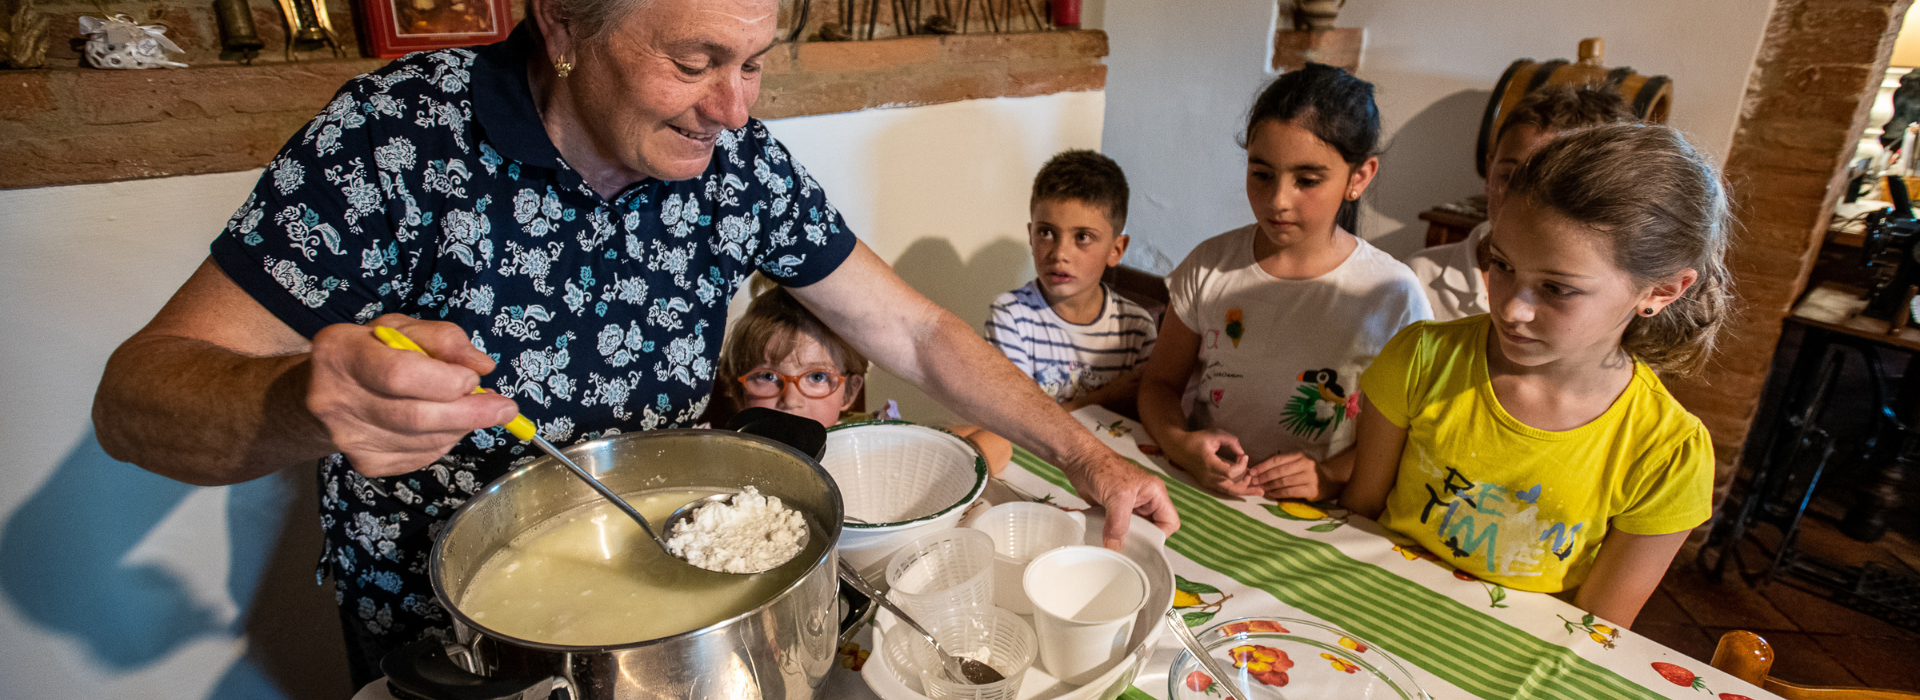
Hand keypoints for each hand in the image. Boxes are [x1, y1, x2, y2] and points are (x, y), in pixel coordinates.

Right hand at [307, 314, 518, 476]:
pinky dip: (444, 441)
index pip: (399, 374)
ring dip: (460, 426)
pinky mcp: (365, 463)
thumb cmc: (370, 353)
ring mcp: (348, 437)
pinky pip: (421, 456)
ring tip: (470, 409)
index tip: (473, 379)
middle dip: (469, 413)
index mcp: (342, 352)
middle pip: (414, 416)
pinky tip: (443, 424)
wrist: (326, 392)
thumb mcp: (401, 329)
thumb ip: (443, 339)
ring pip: (423, 440)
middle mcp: (335, 399)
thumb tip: (481, 365)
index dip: (445, 381)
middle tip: (504, 409)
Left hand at [1062, 449, 1179, 548]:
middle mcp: (1145, 501)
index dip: (1159, 535)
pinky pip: (1118, 528)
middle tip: (1126, 545)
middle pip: (1151, 529)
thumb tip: (1115, 545)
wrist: (1079, 460)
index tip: (1144, 543)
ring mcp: (1129, 506)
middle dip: (1139, 539)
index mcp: (1155, 494)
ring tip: (1113, 541)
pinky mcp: (1114, 510)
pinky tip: (1102, 535)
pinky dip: (1110, 533)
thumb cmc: (1102, 465)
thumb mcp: (1117, 496)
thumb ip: (1118, 523)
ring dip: (1123, 537)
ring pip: (1134, 530)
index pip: (1170, 522)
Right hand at [1166, 428, 1261, 497]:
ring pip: (1228, 492)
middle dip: (1248, 489)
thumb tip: (1242, 453)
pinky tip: (1245, 486)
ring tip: (1256, 488)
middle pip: (1231, 489)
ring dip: (1243, 489)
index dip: (1242, 466)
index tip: (1244, 456)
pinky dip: (1235, 488)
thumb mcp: (1215, 434)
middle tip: (1262, 490)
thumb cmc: (1197, 439)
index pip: (1230, 473)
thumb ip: (1231, 441)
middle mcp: (1209, 477)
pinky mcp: (1208, 483)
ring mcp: (1207, 482)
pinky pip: (1224, 490)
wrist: (1179, 448)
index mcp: (1209, 465)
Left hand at [1250, 451, 1330, 500]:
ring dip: (1269, 487)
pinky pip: (1290, 492)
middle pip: (1279, 471)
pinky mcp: (1312, 490)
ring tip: (1260, 490)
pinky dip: (1278, 494)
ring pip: (1284, 482)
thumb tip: (1259, 467)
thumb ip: (1282, 464)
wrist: (1330, 482)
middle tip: (1254, 482)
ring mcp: (1310, 477)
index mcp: (1300, 456)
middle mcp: (1306, 464)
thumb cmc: (1308, 472)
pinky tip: (1270, 495)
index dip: (1263, 465)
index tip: (1252, 471)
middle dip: (1264, 477)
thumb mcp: (1297, 463)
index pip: (1277, 460)